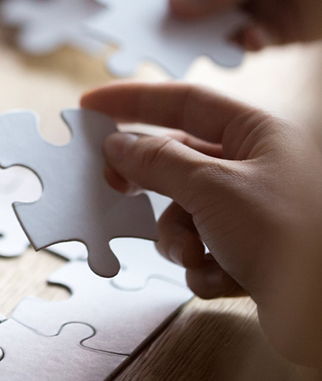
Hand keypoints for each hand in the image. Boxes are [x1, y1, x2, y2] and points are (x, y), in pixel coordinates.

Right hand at [82, 82, 321, 365]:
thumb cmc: (289, 236)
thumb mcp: (212, 188)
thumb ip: (158, 161)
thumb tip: (118, 145)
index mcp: (258, 134)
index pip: (185, 101)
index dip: (134, 101)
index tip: (91, 106)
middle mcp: (257, 166)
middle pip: (179, 159)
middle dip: (149, 182)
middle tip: (112, 184)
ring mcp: (253, 210)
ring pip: (185, 211)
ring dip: (178, 238)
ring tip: (192, 256)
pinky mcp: (251, 252)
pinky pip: (202, 247)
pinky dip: (203, 265)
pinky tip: (222, 279)